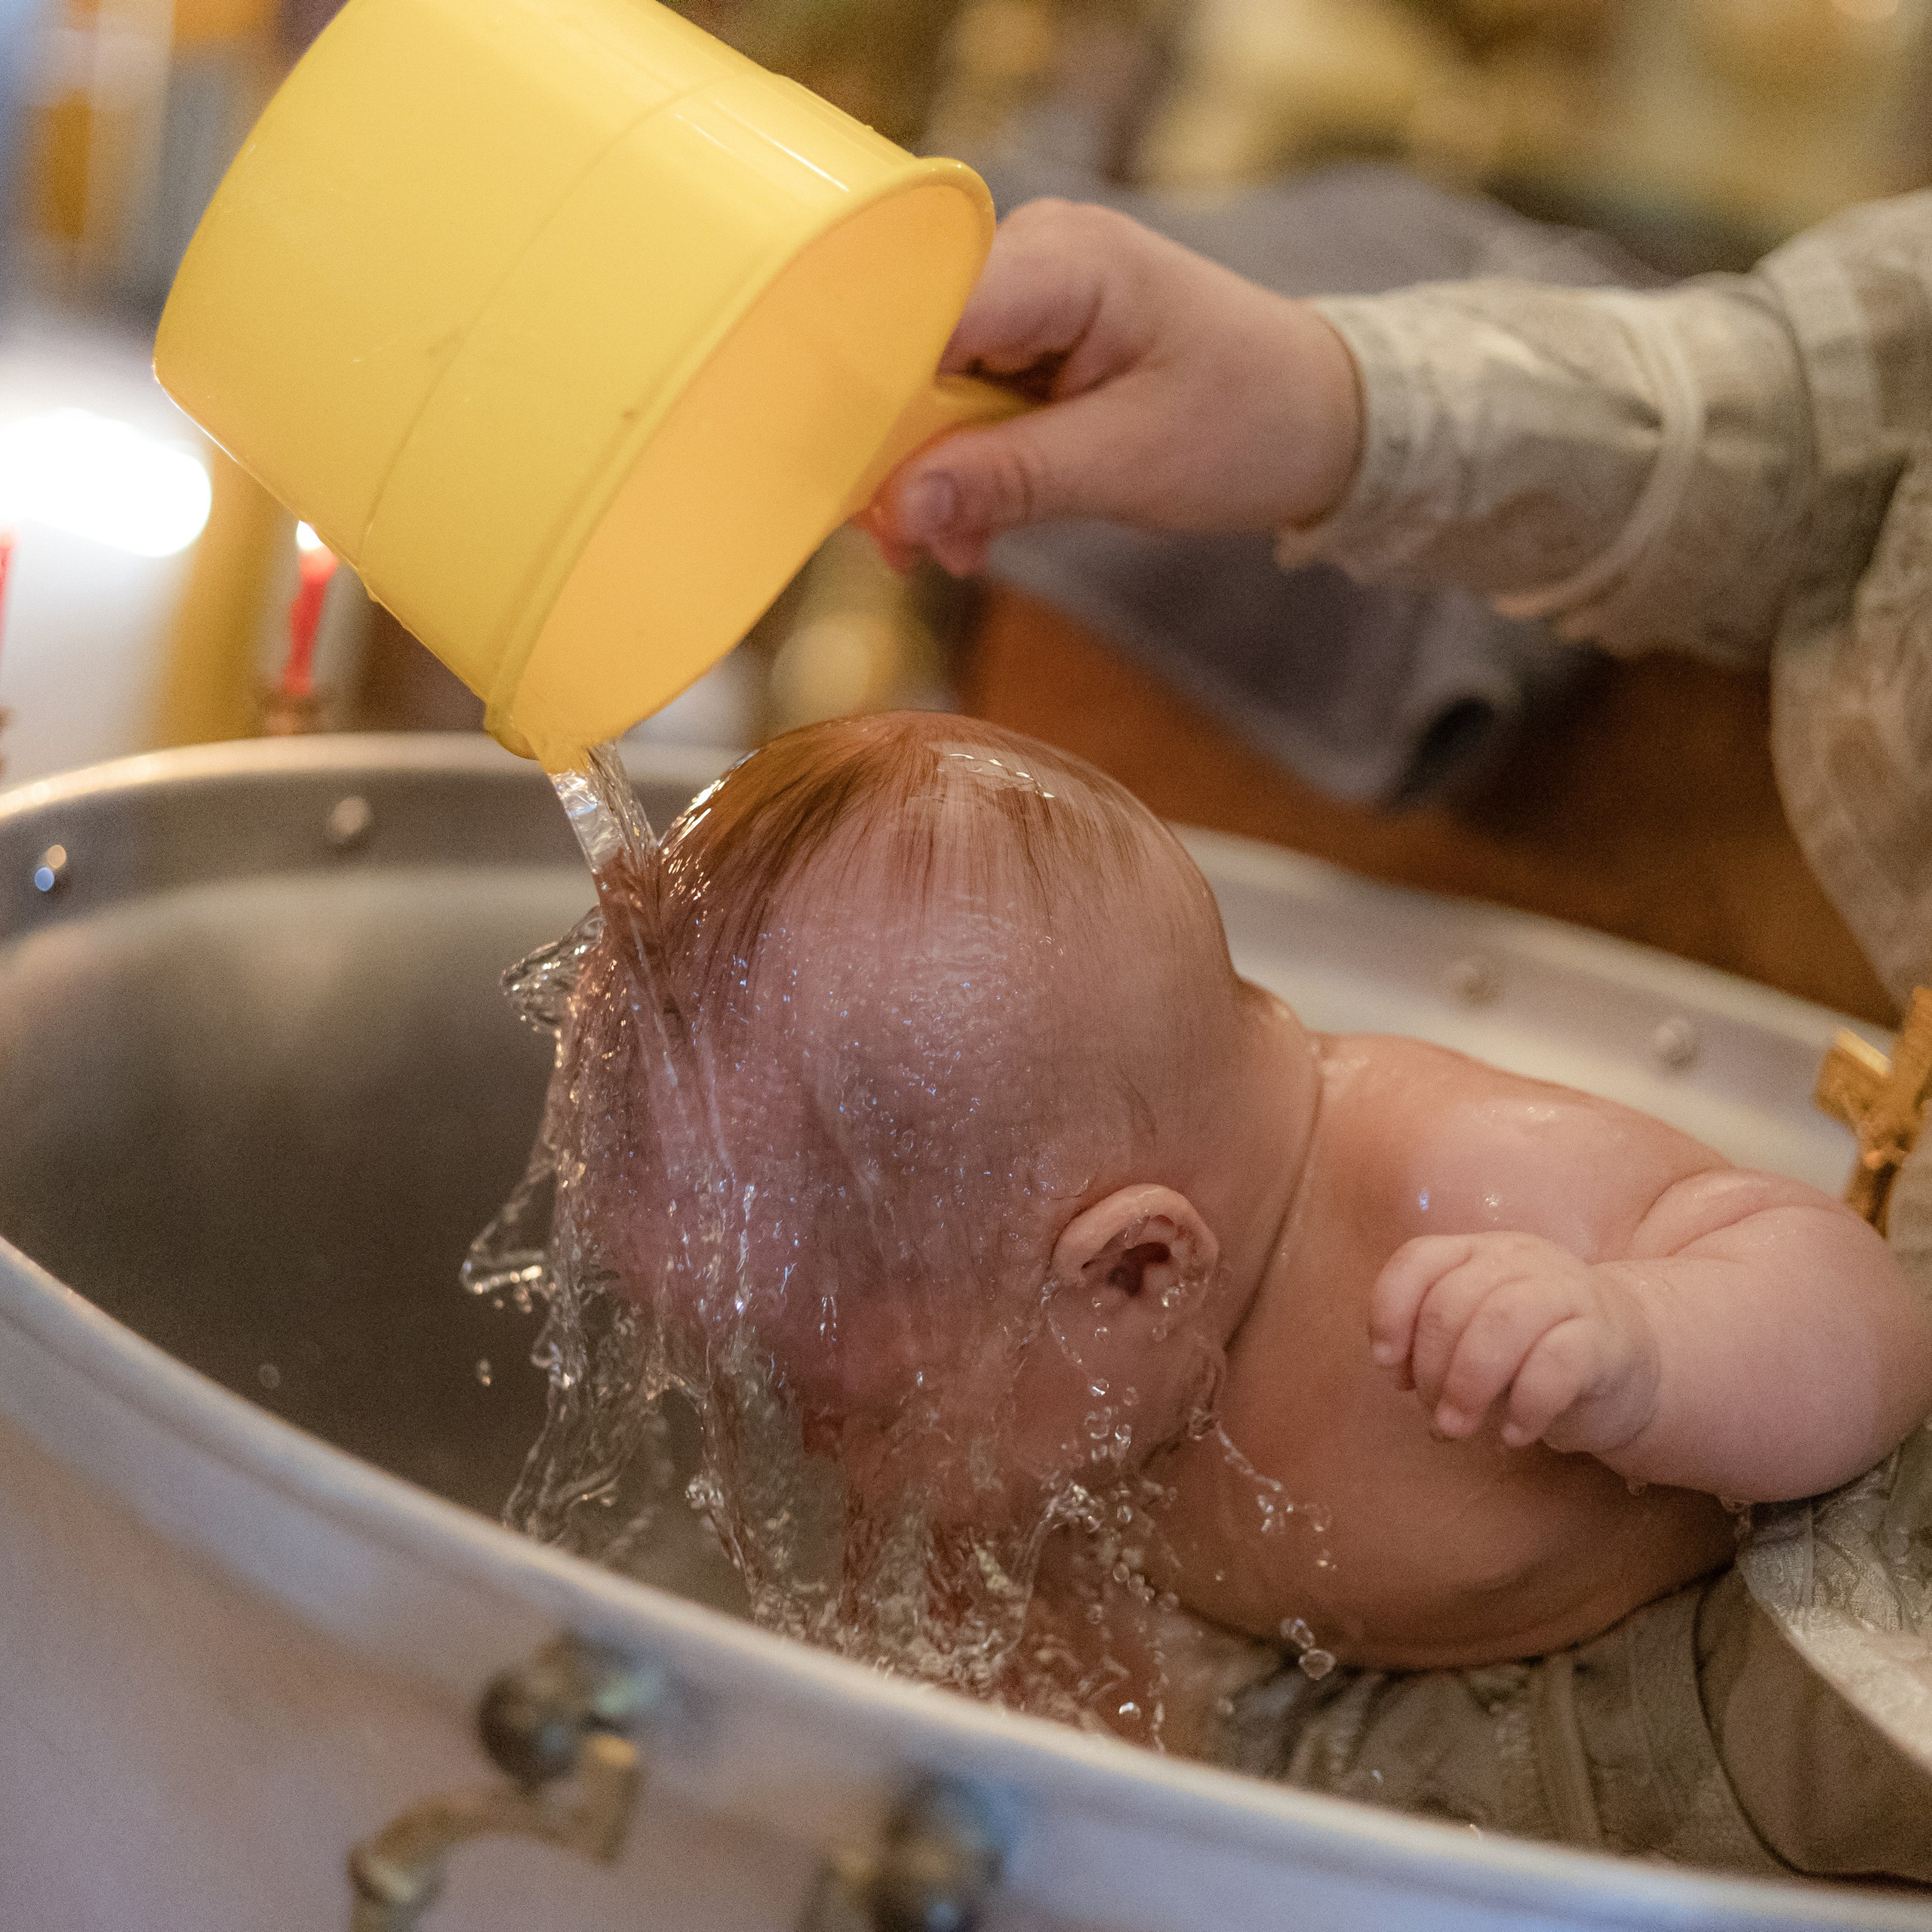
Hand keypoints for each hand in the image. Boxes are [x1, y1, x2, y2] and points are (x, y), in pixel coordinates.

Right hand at [865, 200, 1363, 574]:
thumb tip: (900, 508)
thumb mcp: (1126, 464)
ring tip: (960, 548)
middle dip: (906, 457)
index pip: (924, 314)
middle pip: (913, 348)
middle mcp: (1035, 254)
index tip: (868, 495)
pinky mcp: (1032, 337)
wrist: (1324, 417)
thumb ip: (1005, 480)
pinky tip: (976, 524)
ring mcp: (1030, 294)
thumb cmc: (1251, 423)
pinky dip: (965, 467)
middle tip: (913, 549)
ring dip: (935, 475)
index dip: (880, 405)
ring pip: (930, 384)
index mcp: (1065, 259)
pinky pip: (964, 399)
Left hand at [1368, 1232, 1661, 1455]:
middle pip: (1452, 1302)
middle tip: (1437, 1416)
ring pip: (1501, 1322)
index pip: (1419, 1260)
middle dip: (1430, 1369)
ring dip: (1467, 1385)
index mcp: (1480, 1252)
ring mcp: (1568, 1292)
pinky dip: (1526, 1406)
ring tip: (1460, 1429)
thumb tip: (1396, 1373)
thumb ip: (1434, 1343)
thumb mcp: (1475, 1339)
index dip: (1390, 1315)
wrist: (1633, 1364)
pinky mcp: (1606, 1338)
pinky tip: (1516, 1435)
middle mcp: (1521, 1260)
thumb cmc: (1535, 1353)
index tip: (1390, 1371)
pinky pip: (1557, 1363)